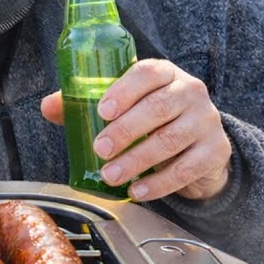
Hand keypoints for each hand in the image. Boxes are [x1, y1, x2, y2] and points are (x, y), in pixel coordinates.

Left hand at [40, 59, 230, 200]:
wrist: (196, 144)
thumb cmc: (149, 118)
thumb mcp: (121, 105)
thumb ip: (84, 103)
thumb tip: (48, 106)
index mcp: (164, 73)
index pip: (147, 73)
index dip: (124, 91)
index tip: (102, 112)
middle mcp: (190, 91)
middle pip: (158, 108)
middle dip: (125, 131)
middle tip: (100, 149)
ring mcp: (207, 120)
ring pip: (171, 140)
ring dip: (137, 160)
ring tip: (111, 175)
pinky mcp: (216, 150)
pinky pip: (187, 168)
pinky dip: (159, 183)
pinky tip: (138, 191)